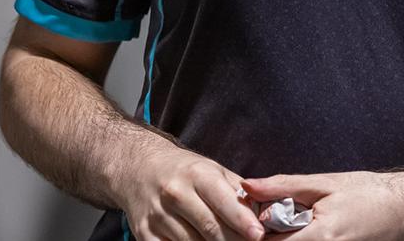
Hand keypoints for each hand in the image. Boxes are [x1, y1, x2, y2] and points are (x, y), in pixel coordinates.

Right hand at [114, 143, 264, 240]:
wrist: (139, 169)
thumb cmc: (185, 171)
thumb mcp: (213, 170)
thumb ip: (238, 191)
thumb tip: (264, 211)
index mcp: (197, 174)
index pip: (223, 201)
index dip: (242, 221)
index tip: (258, 234)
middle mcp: (175, 194)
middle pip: (210, 228)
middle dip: (234, 240)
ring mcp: (158, 216)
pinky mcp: (144, 234)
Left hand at [242, 172, 403, 240]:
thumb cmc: (369, 193)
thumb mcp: (325, 184)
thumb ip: (283, 186)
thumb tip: (246, 186)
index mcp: (319, 237)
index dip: (259, 230)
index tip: (263, 215)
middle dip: (275, 236)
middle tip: (286, 219)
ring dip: (290, 239)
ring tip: (305, 224)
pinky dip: (304, 240)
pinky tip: (313, 230)